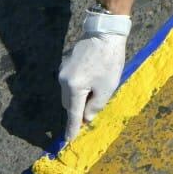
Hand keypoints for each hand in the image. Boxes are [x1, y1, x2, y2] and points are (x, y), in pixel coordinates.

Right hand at [58, 10, 130, 142]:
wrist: (105, 32)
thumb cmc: (109, 60)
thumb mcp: (107, 87)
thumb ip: (96, 105)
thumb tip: (86, 118)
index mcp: (73, 87)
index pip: (72, 113)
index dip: (72, 128)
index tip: (67, 141)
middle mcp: (63, 79)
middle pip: (68, 104)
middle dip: (78, 111)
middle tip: (91, 114)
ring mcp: (63, 70)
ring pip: (69, 93)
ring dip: (80, 98)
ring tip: (97, 91)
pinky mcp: (66, 63)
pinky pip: (71, 82)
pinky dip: (79, 87)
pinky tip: (93, 79)